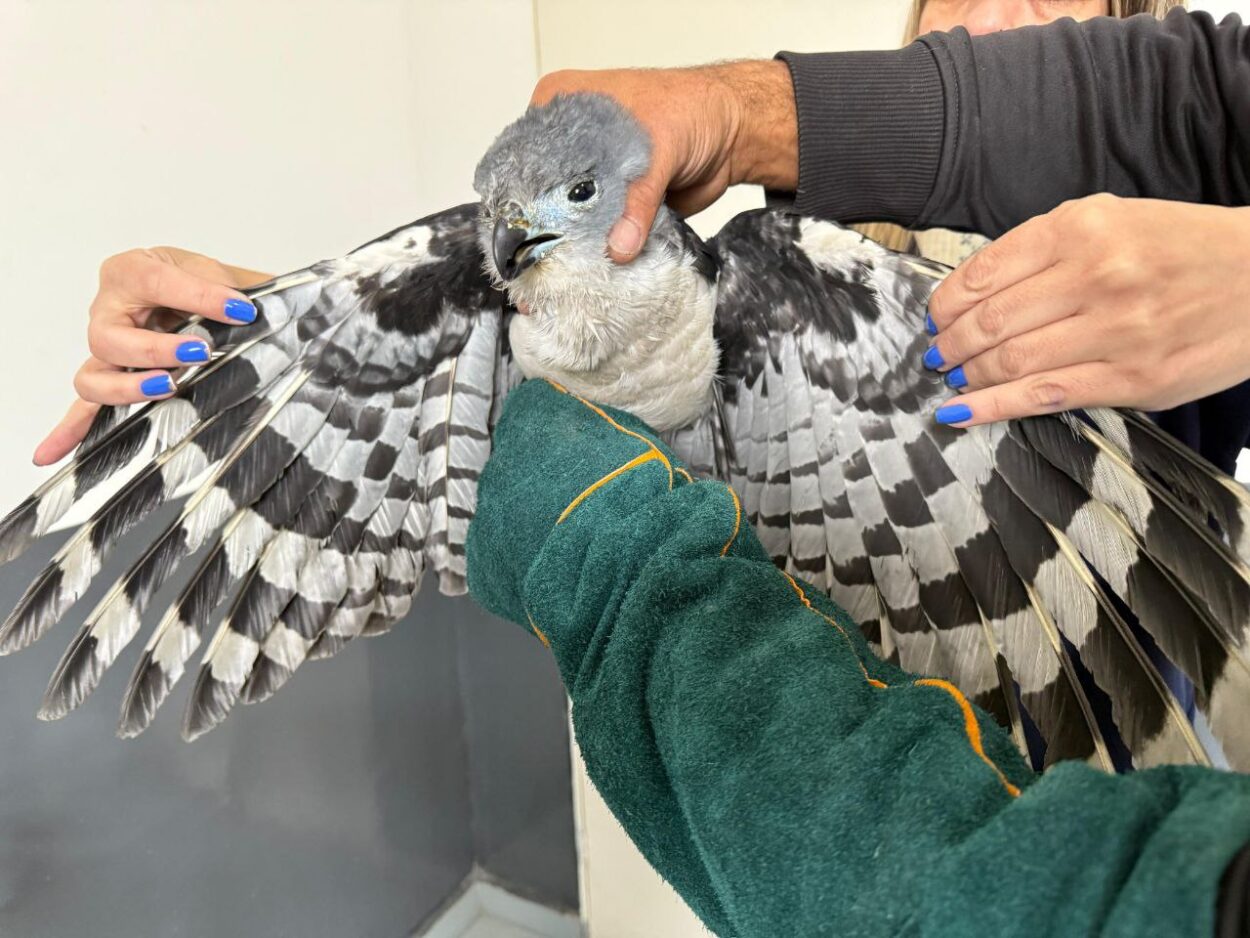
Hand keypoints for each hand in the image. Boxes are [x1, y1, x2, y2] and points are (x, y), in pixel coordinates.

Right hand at [34, 247, 271, 465]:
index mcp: (135, 272)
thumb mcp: (226, 274)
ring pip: (94, 376)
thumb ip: (237, 290)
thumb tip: (253, 312)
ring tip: (167, 387)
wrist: (207, 296)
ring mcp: (107, 349)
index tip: (242, 311)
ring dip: (127, 388)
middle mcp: (110, 310)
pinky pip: (85, 407)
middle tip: (199, 352)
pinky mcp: (113, 378)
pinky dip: (69, 430)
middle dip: (154, 349)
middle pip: (110, 337)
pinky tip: (50, 454)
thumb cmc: (207, 283)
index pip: (157, 282)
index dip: (200, 296)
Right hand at [530, 60, 796, 261]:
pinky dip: (599, 254)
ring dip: (570, 250)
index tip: (523, 236)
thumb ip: (638, 198)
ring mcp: (589, 175)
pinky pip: (598, 233)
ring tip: (557, 284)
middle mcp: (567, 141)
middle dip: (545, 232)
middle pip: (543, 193)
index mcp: (562, 104)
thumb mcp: (659, 145)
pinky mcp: (612, 205)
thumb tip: (618, 248)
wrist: (732, 132)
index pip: (527, 156)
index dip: (525, 197)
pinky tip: (588, 278)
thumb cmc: (693, 110)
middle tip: (540, 269)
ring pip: (569, 218)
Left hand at [924, 195, 1249, 426]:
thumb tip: (976, 292)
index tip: (935, 319)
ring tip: (951, 379)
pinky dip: (992, 407)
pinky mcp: (1133, 377)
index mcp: (1082, 228)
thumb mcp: (1112, 220)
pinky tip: (961, 413)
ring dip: (967, 375)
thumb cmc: (1181, 247)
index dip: (946, 304)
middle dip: (950, 344)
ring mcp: (1115, 329)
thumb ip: (1046, 249)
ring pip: (1011, 360)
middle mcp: (1095, 274)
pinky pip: (1045, 396)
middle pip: (990, 321)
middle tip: (937, 355)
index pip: (984, 272)